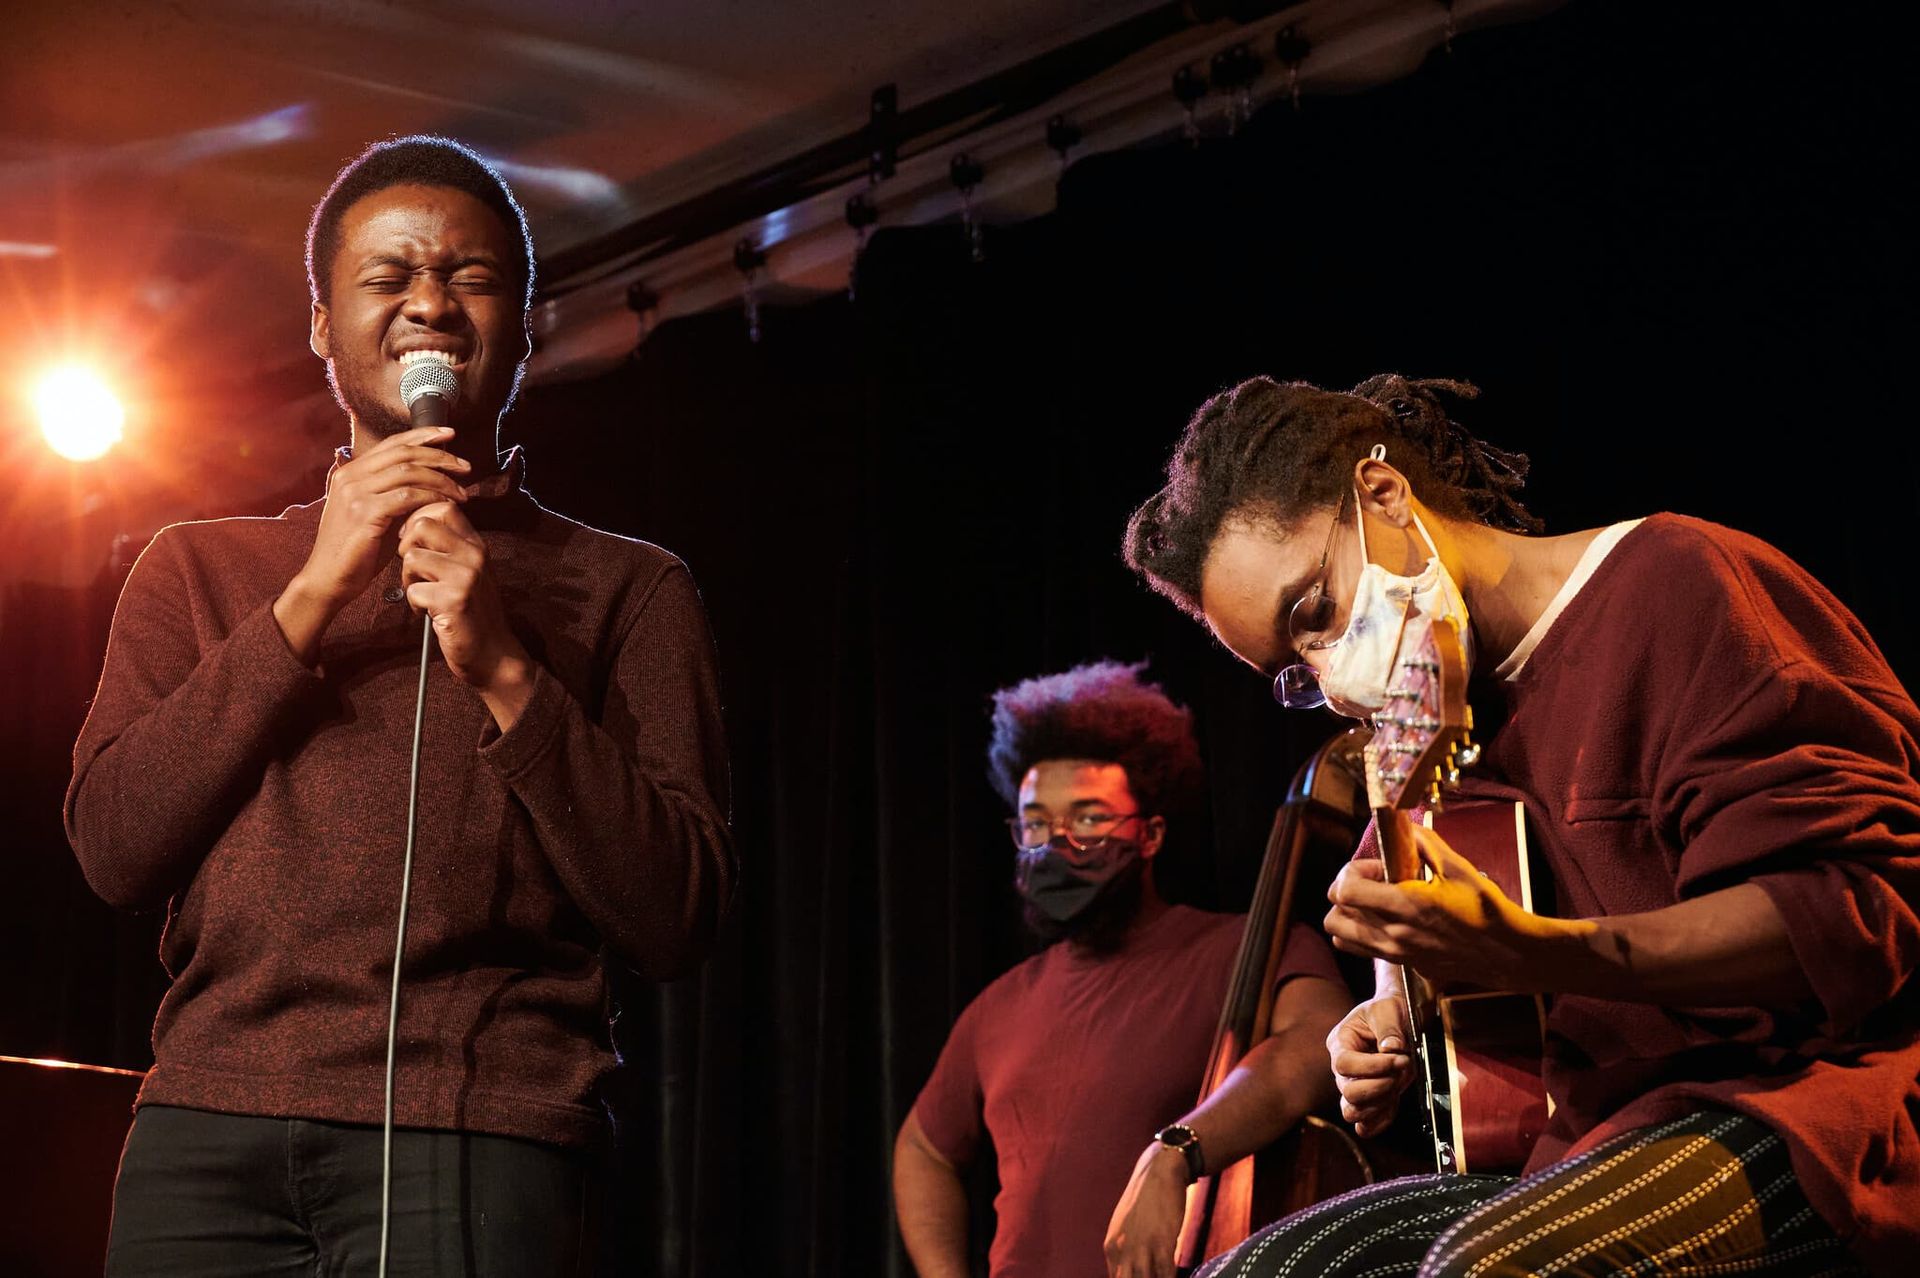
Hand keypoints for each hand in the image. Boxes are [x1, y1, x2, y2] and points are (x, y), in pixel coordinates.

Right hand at [296, 427, 470, 608]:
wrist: (329, 580)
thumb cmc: (357, 551)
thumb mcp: (376, 514)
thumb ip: (395, 494)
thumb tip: (431, 481)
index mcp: (351, 472)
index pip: (392, 443)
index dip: (424, 435)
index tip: (450, 434)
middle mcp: (350, 476)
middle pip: (404, 453)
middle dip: (440, 455)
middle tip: (465, 466)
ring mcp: (355, 493)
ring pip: (409, 472)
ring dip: (441, 480)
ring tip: (462, 493)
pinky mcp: (364, 512)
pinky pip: (408, 496)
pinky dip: (432, 498)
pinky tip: (446, 505)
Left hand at [398, 500, 530, 708]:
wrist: (493, 655)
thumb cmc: (472, 614)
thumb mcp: (467, 573)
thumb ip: (448, 548)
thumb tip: (412, 524)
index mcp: (476, 545)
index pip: (443, 508)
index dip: (418, 520)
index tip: (415, 543)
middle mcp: (474, 555)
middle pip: (422, 526)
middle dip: (407, 548)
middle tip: (416, 573)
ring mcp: (466, 576)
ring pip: (412, 557)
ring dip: (408, 580)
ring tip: (423, 596)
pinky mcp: (454, 599)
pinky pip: (413, 590)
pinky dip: (415, 605)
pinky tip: (430, 614)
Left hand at [1104, 1142, 1187, 1277]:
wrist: (1161, 1171)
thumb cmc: (1146, 1201)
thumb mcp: (1125, 1227)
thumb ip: (1124, 1251)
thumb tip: (1129, 1271)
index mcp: (1111, 1247)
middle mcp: (1122, 1250)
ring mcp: (1142, 1248)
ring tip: (1163, 1277)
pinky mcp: (1162, 1242)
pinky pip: (1166, 1274)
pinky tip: (1175, 1277)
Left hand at [1322, 831, 1545, 989]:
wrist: (1509, 954)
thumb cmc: (1487, 910)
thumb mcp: (1459, 868)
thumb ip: (1426, 844)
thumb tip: (1404, 826)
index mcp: (1404, 907)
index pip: (1344, 892)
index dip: (1351, 872)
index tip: (1378, 866)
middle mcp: (1394, 935)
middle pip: (1333, 918)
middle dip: (1344, 894)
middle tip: (1372, 883)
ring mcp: (1398, 955)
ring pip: (1342, 939)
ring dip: (1350, 917)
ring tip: (1377, 903)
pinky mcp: (1406, 966)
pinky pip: (1367, 950)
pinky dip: (1366, 934)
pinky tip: (1393, 920)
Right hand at [1326, 994, 1413, 1136]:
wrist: (1396, 1019)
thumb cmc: (1388, 1010)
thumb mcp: (1388, 1010)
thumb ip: (1389, 1027)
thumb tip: (1391, 1048)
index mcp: (1340, 1042)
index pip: (1345, 1064)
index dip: (1373, 1066)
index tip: (1400, 1058)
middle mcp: (1342, 1069)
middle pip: (1348, 1092)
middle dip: (1380, 1086)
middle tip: (1401, 1070)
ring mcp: (1353, 1086)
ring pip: (1353, 1111)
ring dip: (1380, 1103)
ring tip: (1398, 1084)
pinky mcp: (1370, 1100)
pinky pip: (1366, 1124)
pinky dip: (1380, 1120)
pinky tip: (1394, 1103)